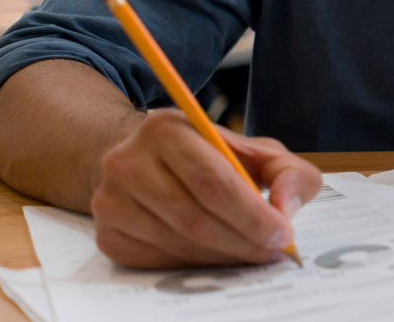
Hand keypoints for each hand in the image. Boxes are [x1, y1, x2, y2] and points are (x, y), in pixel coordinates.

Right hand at [90, 109, 321, 267]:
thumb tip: (285, 208)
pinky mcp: (108, 234)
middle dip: (243, 240)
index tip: (283, 233)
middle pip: (195, 217)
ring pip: (178, 243)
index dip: (252, 214)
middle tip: (273, 251)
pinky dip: (196, 264)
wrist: (142, 160)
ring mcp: (111, 200)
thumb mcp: (252, 150)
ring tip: (252, 253)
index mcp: (168, 129)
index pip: (213, 180)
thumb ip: (286, 172)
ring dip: (223, 256)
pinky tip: (218, 254)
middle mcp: (129, 161)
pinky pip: (159, 261)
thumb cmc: (206, 156)